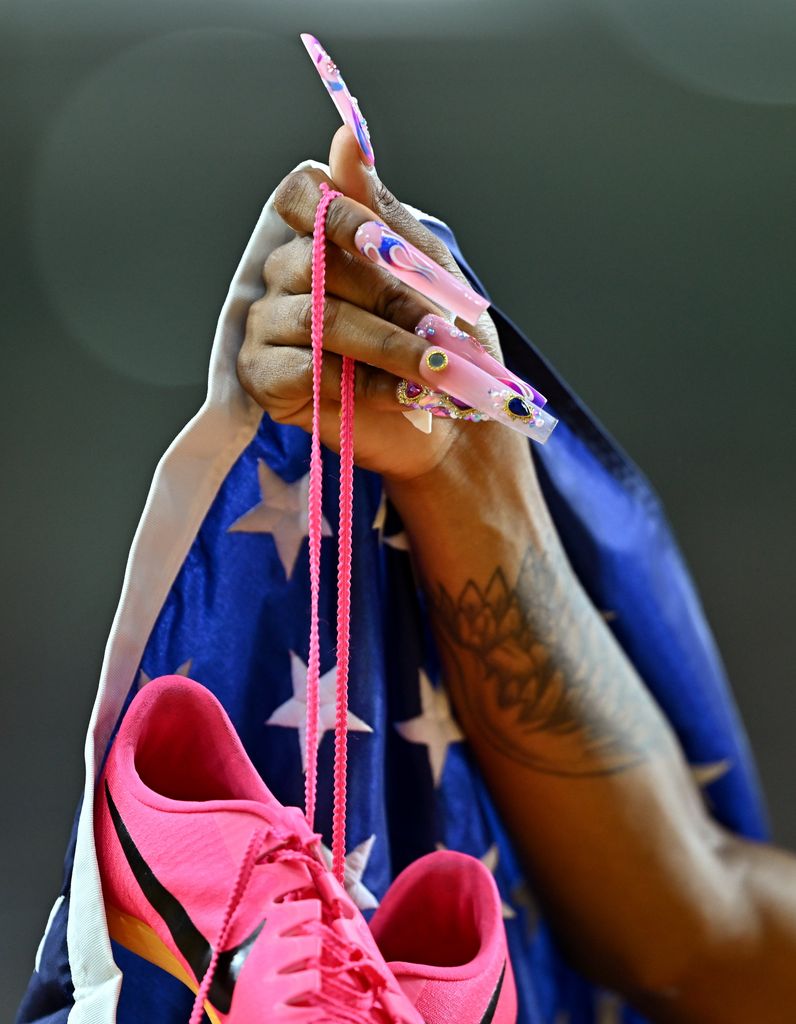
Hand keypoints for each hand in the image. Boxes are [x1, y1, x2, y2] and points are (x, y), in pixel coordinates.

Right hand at [236, 125, 505, 483]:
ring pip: (318, 319)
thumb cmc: (439, 341)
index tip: (383, 243)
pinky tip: (399, 396)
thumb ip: (382, 210)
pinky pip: (305, 370)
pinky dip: (360, 384)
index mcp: (319, 237)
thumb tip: (347, 134)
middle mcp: (284, 273)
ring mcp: (268, 324)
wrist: (448, 420)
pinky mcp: (264, 377)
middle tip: (442, 331)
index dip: (338, 212)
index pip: (300, 196)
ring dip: (388, 345)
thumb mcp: (426, 269)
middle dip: (390, 298)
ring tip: (437, 369)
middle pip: (318, 263)